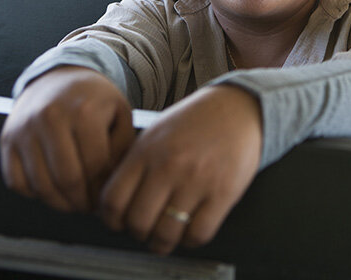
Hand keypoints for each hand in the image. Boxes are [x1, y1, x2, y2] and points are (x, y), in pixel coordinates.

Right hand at [0, 66, 134, 211]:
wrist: (58, 77)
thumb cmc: (94, 101)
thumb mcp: (120, 114)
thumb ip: (122, 149)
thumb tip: (111, 188)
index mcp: (83, 111)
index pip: (95, 166)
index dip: (103, 189)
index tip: (107, 197)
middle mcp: (49, 118)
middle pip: (67, 179)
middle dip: (81, 202)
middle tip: (90, 207)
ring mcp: (24, 128)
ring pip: (40, 185)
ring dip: (59, 203)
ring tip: (74, 202)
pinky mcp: (7, 138)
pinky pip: (16, 182)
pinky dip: (34, 194)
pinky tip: (52, 188)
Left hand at [97, 84, 261, 253]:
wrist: (238, 107)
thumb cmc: (197, 120)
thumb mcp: (156, 132)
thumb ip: (135, 164)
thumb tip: (116, 201)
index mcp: (146, 151)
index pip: (113, 201)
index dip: (112, 220)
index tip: (119, 223)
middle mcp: (168, 166)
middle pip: (138, 222)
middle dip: (138, 234)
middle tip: (144, 231)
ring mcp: (196, 181)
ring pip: (167, 233)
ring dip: (163, 243)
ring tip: (165, 237)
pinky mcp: (223, 192)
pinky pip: (199, 233)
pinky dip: (190, 240)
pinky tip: (190, 231)